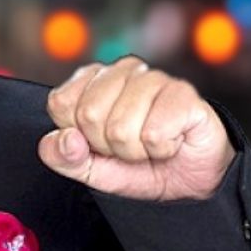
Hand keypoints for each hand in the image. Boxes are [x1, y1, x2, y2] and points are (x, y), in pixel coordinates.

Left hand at [37, 56, 235, 201]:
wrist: (189, 180)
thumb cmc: (139, 166)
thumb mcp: (91, 169)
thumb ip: (64, 157)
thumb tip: (64, 139)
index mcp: (92, 80)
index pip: (60, 103)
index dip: (77, 136)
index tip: (99, 143)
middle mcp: (121, 70)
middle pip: (89, 115)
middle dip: (107, 146)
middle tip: (129, 146)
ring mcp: (153, 78)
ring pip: (120, 128)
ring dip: (135, 151)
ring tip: (150, 145)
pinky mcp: (183, 92)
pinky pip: (154, 134)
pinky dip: (161, 150)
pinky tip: (172, 141)